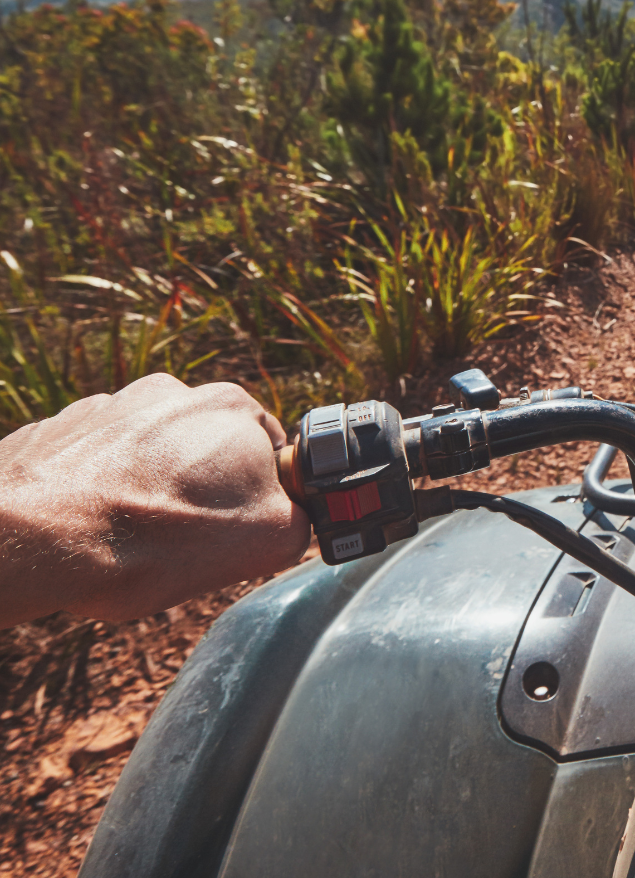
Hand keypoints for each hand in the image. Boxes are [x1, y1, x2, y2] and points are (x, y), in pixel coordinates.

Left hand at [0, 373, 309, 626]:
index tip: (235, 531)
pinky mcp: (55, 430)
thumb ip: (299, 518)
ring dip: (144, 490)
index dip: (257, 499)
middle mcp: (172, 393)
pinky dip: (95, 492)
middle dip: (199, 491)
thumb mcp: (268, 542)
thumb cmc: (153, 539)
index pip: (268, 453)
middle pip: (205, 451)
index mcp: (233, 407)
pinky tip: (86, 530)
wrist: (33, 539)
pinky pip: (92, 464)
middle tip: (182, 541)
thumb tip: (292, 517)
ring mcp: (107, 406)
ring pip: (146, 457)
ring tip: (126, 541)